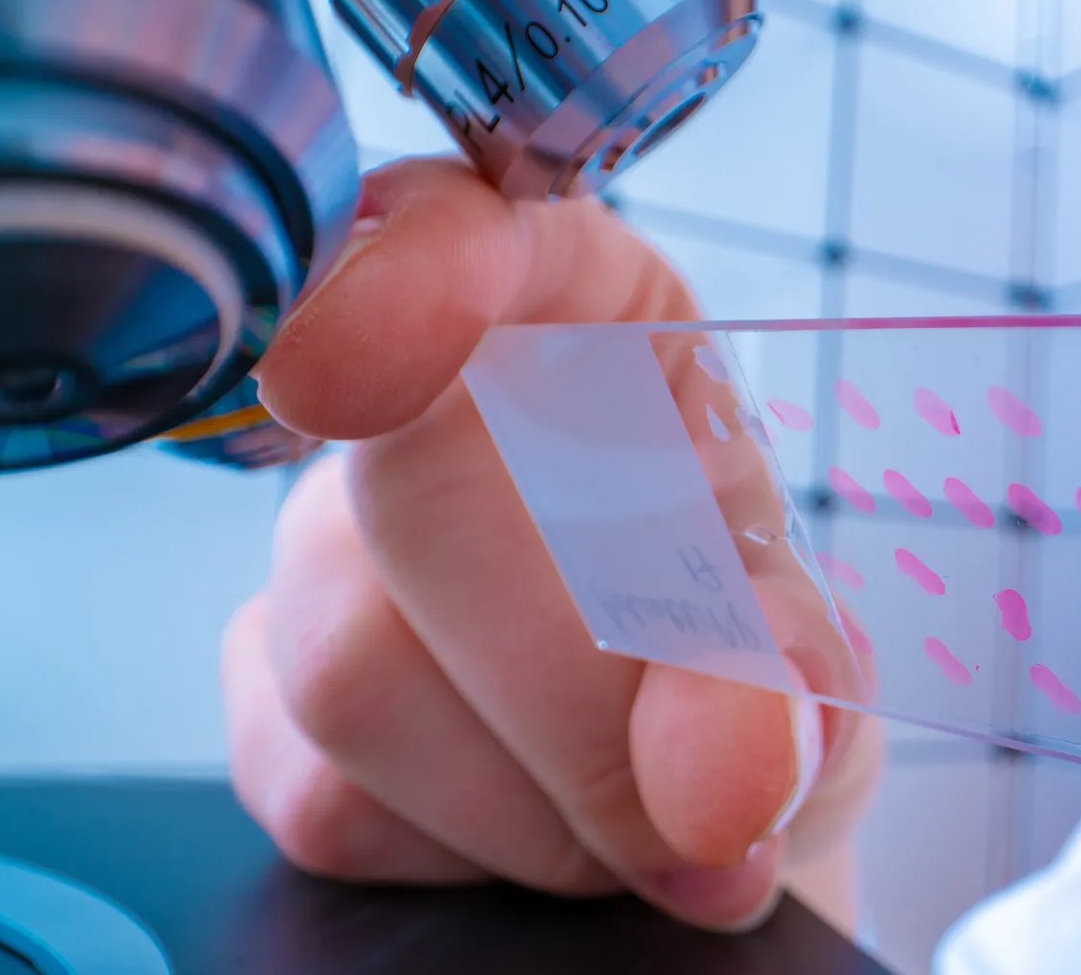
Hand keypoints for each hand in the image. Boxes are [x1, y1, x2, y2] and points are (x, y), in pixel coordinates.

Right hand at [219, 156, 883, 931]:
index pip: (479, 228)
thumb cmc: (755, 685)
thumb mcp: (815, 661)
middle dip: (574, 686)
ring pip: (358, 667)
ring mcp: (322, 548)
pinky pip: (326, 792)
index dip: (419, 274)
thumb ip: (782, 682)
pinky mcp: (265, 696)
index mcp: (595, 323)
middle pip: (416, 486)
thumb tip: (721, 765)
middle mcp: (435, 408)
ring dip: (535, 797)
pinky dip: (464, 853)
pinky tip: (532, 824)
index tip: (367, 358)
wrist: (695, 809)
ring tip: (634, 817)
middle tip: (695, 798)